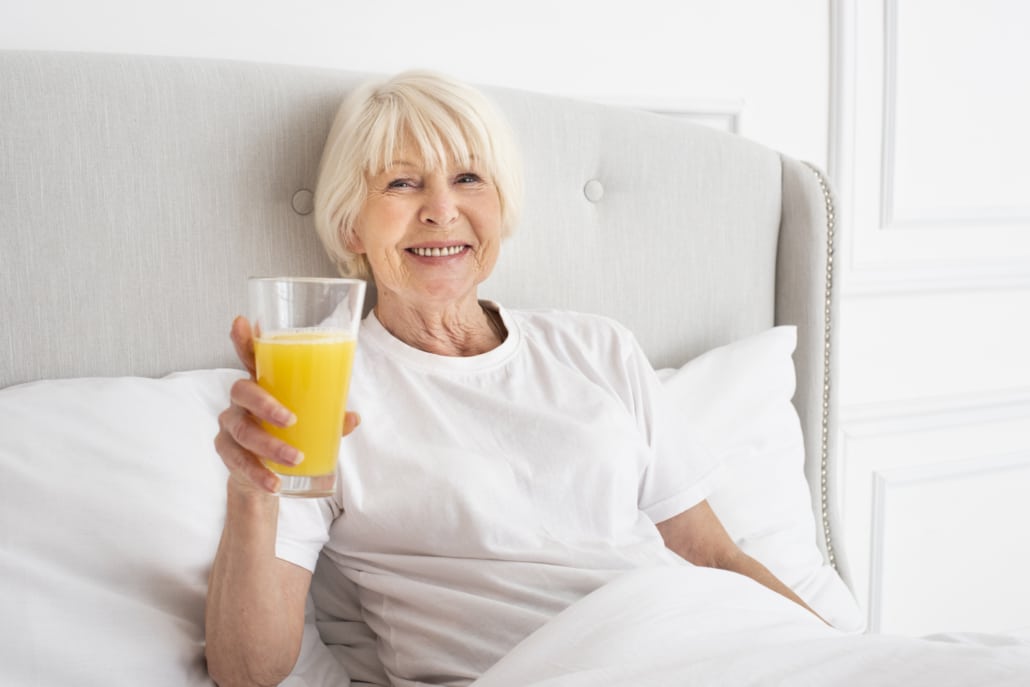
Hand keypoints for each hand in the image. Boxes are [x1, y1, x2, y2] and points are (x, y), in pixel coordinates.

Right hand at [213, 316, 359, 493]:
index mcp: (263, 383)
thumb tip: (353, 417)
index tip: (241, 322)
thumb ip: (329, 415)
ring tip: (294, 459)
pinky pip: (237, 460)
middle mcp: (241, 400)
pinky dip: (258, 473)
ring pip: (241, 429)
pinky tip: (275, 483)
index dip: (243, 340)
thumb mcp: (311, 421)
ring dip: (268, 446)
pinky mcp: (226, 451)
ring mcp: (230, 424)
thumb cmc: (288, 434)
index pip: (249, 357)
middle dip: (265, 404)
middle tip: (291, 420)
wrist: (266, 474)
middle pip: (242, 390)